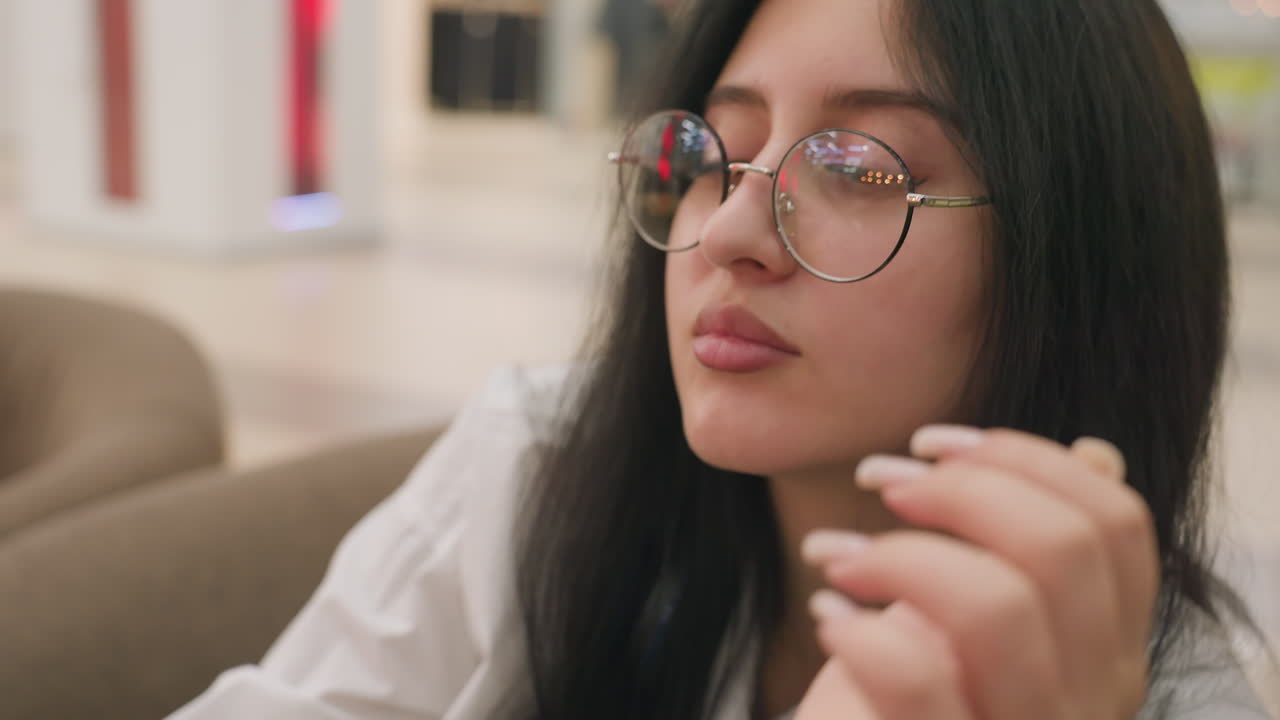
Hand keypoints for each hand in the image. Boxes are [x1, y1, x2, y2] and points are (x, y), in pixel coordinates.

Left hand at [795, 427, 1156, 719]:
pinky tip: (827, 614)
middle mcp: (1093, 703)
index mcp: (1107, 653)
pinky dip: (859, 630)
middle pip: (1069, 548)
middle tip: (879, 481)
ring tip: (835, 556)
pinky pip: (917, 679)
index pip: (1118, 523)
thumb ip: (1028, 549)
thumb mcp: (966, 613)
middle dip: (959, 488)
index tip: (931, 445)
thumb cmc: (896, 700)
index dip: (1025, 458)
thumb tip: (1097, 456)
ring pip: (999, 607)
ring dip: (899, 553)